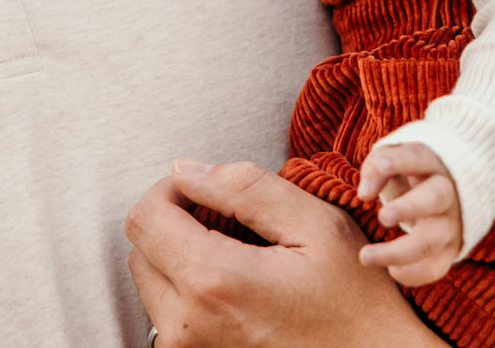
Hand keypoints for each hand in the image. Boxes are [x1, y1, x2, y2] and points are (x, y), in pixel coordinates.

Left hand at [124, 159, 445, 346]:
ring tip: (237, 250)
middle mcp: (187, 323)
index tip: (207, 188)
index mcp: (214, 281)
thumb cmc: (353, 299)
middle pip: (140, 247)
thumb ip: (245, 188)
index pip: (145, 217)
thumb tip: (187, 170)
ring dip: (180, 252)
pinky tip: (236, 280)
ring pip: (150, 277)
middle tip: (228, 215)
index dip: (171, 188)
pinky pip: (167, 309)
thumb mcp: (314, 224)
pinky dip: (189, 284)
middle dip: (175, 218)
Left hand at [355, 141, 462, 285]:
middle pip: (436, 198)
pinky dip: (414, 274)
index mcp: (432, 163)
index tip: (381, 166)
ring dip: (399, 252)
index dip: (401, 161)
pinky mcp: (451, 249)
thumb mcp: (393, 160)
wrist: (450, 194)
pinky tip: (391, 271)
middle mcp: (448, 192)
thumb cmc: (410, 173)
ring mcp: (452, 223)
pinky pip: (437, 267)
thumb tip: (364, 194)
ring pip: (432, 239)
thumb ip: (376, 168)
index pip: (418, 157)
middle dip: (410, 208)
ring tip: (365, 256)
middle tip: (383, 217)